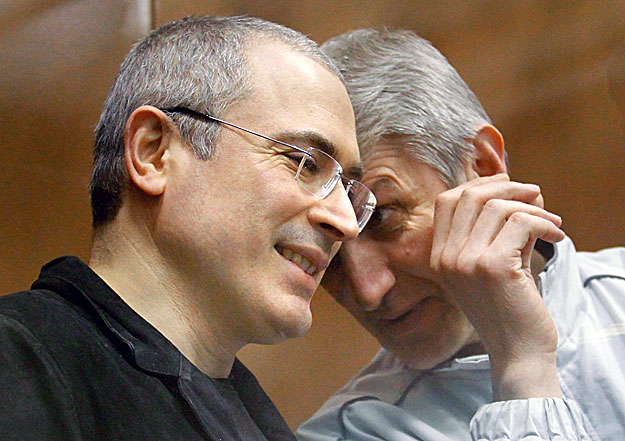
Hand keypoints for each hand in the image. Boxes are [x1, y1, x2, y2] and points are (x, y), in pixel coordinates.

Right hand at [430, 174, 564, 399]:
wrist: (517, 351)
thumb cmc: (508, 308)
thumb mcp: (489, 265)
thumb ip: (494, 231)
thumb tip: (521, 190)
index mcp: (439, 256)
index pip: (447, 201)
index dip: (478, 184)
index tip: (506, 184)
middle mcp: (446, 257)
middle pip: (471, 196)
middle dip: (509, 187)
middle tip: (536, 195)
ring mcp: (466, 262)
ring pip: (499, 207)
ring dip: (533, 207)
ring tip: (551, 221)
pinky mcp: (493, 267)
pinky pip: (522, 223)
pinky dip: (545, 223)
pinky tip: (556, 236)